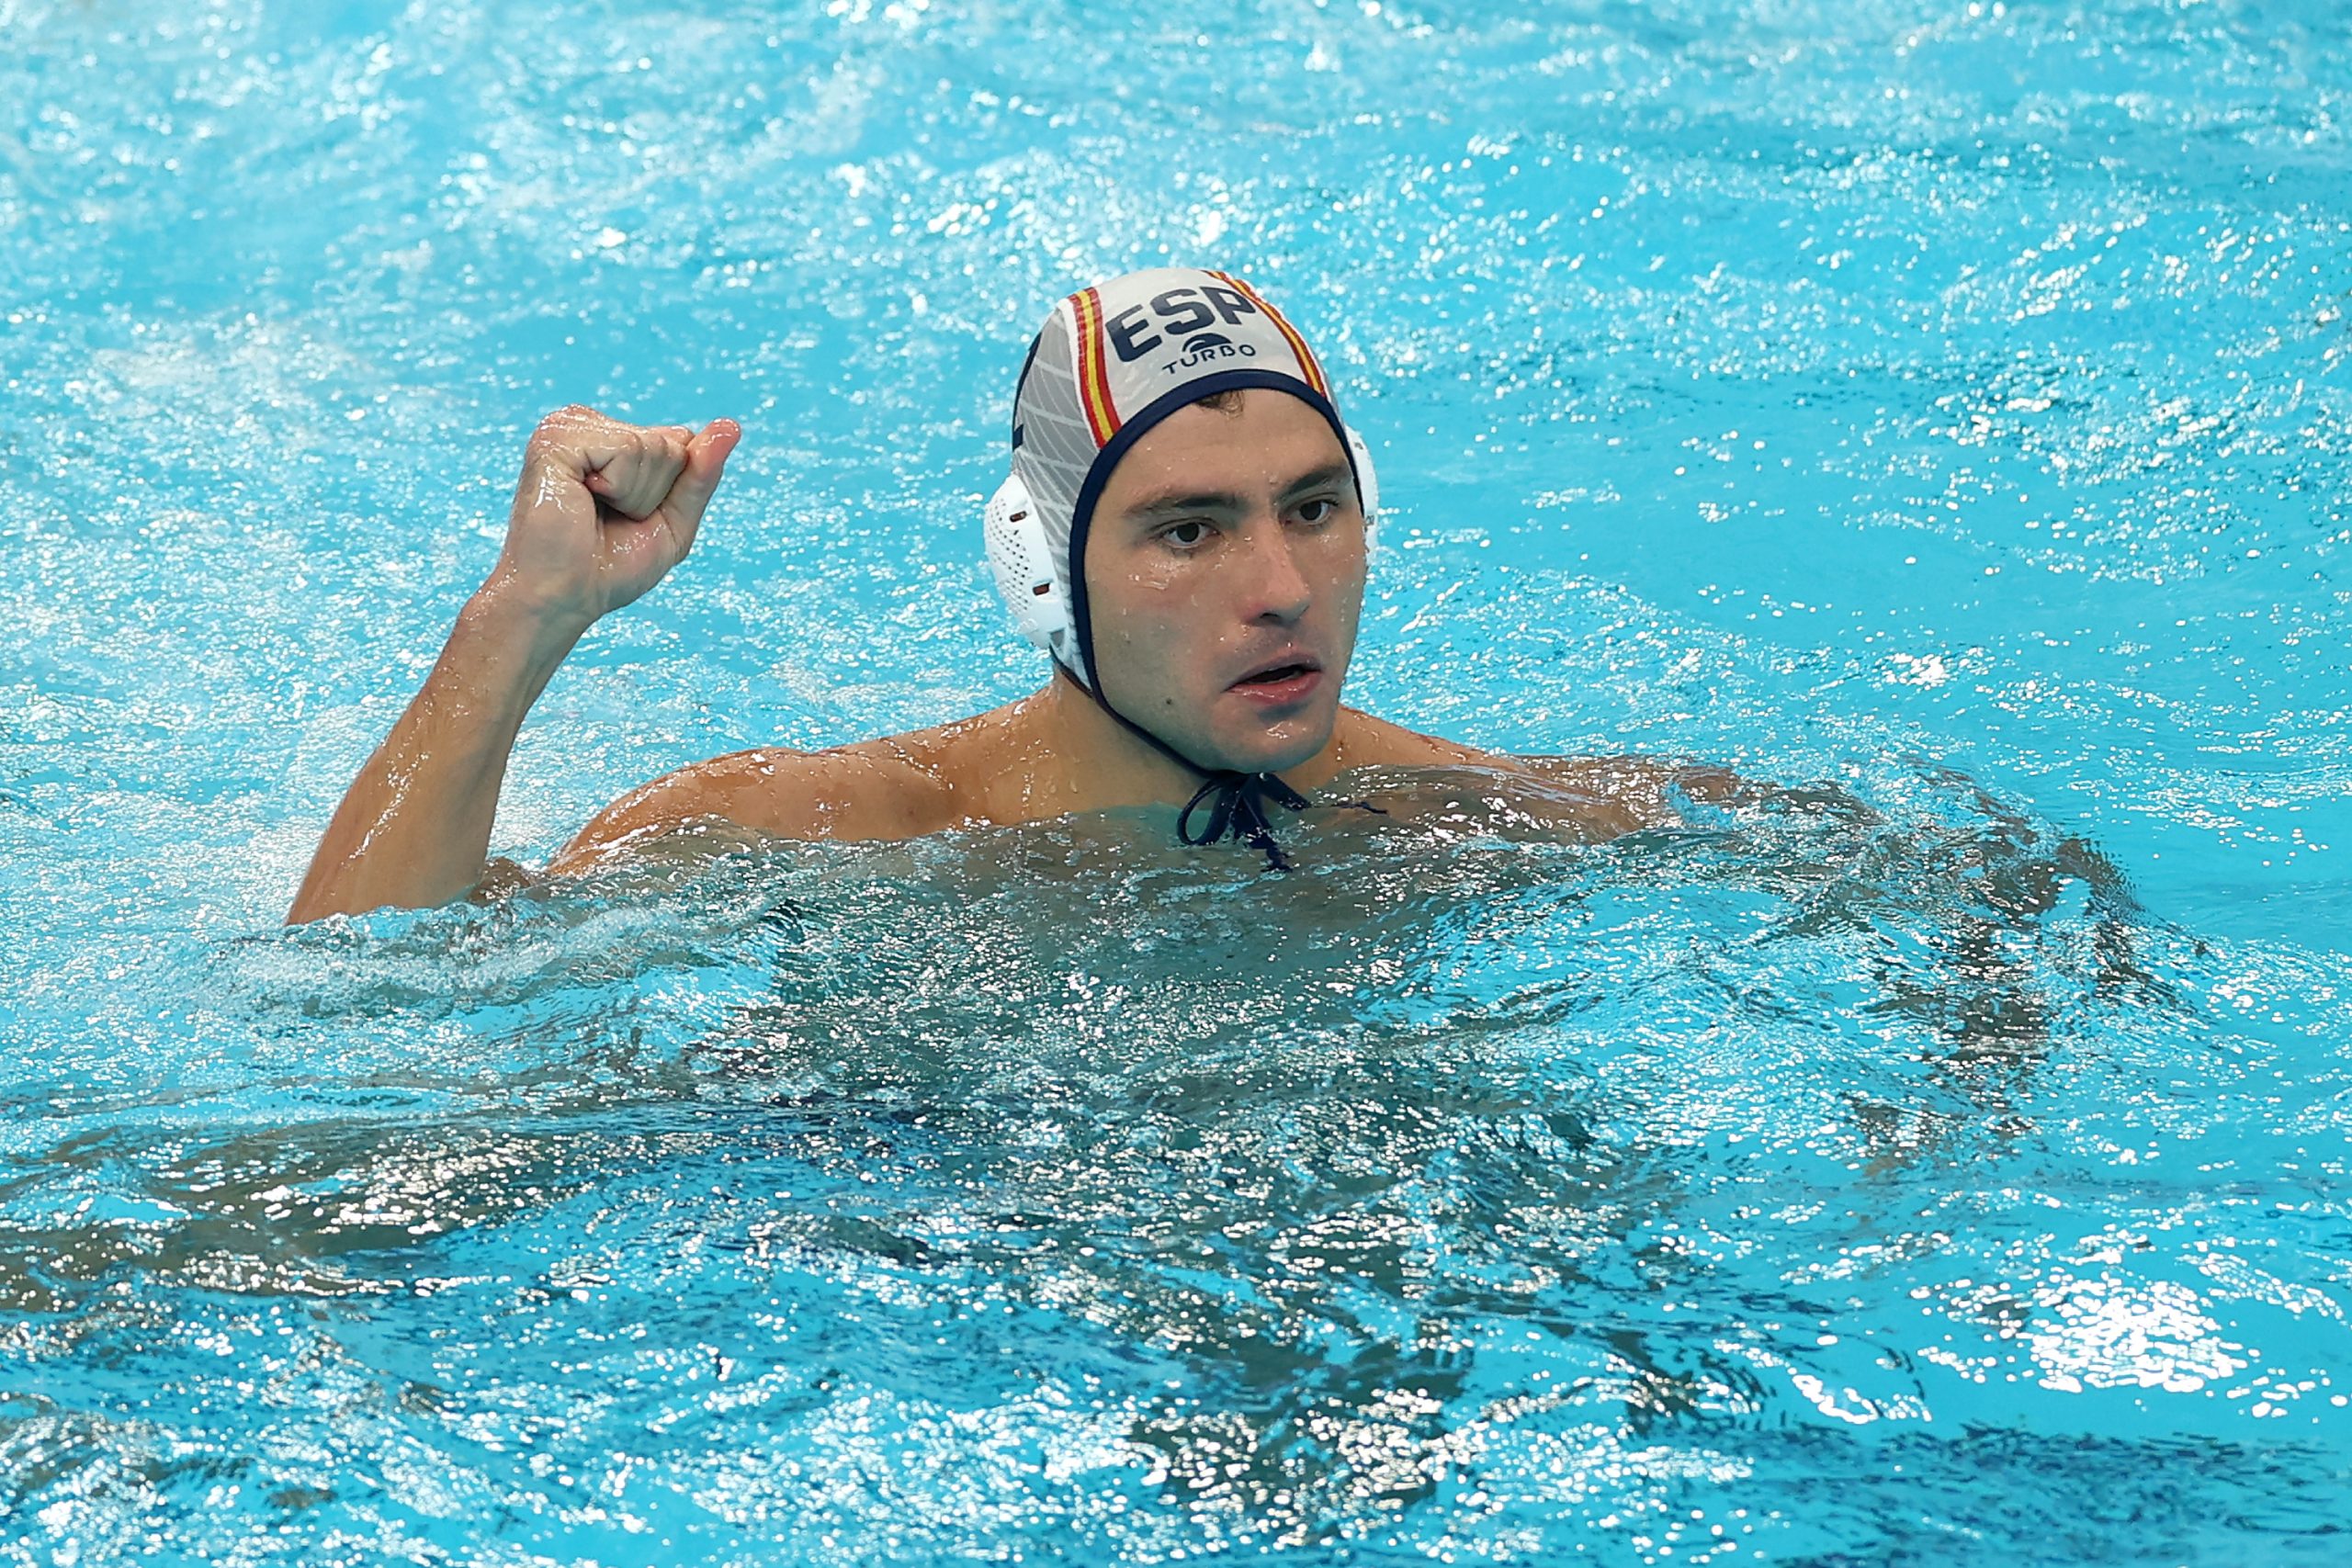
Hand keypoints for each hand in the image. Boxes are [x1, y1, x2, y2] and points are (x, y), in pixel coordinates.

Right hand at [485, 405, 739, 636]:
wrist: (564, 597)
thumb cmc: (610, 566)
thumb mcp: (674, 522)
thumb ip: (702, 474)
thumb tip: (731, 425)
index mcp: (609, 437)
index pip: (682, 442)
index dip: (670, 493)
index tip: (629, 517)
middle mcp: (587, 424)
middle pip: (672, 443)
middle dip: (654, 495)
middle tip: (610, 520)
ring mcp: (568, 427)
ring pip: (654, 446)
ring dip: (636, 496)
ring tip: (594, 513)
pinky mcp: (556, 439)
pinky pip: (627, 451)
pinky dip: (619, 489)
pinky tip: (582, 500)